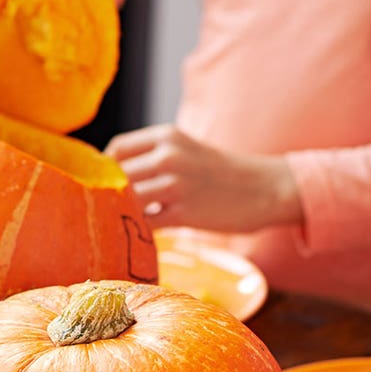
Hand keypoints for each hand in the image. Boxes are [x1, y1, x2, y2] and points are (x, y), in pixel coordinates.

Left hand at [105, 124, 301, 232]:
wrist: (265, 189)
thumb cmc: (223, 174)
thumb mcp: (188, 151)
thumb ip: (155, 158)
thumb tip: (115, 178)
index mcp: (167, 136)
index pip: (117, 148)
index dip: (106, 169)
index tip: (108, 186)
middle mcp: (169, 155)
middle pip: (118, 175)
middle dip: (108, 194)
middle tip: (105, 211)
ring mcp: (177, 184)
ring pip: (127, 199)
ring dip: (119, 214)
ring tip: (119, 225)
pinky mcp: (185, 212)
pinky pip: (146, 223)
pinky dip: (138, 231)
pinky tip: (140, 236)